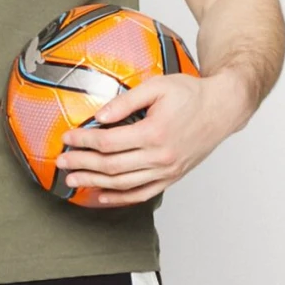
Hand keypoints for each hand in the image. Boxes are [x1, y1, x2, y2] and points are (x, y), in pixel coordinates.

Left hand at [54, 72, 240, 205]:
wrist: (222, 109)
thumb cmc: (191, 94)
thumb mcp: (158, 86)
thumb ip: (126, 101)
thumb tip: (99, 116)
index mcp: (155, 133)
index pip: (109, 141)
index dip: (84, 141)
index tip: (67, 138)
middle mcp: (161, 157)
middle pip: (111, 166)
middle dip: (82, 164)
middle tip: (61, 163)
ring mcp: (167, 171)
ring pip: (123, 184)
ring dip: (95, 183)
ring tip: (73, 180)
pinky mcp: (172, 177)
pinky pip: (142, 194)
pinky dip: (120, 198)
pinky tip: (102, 196)